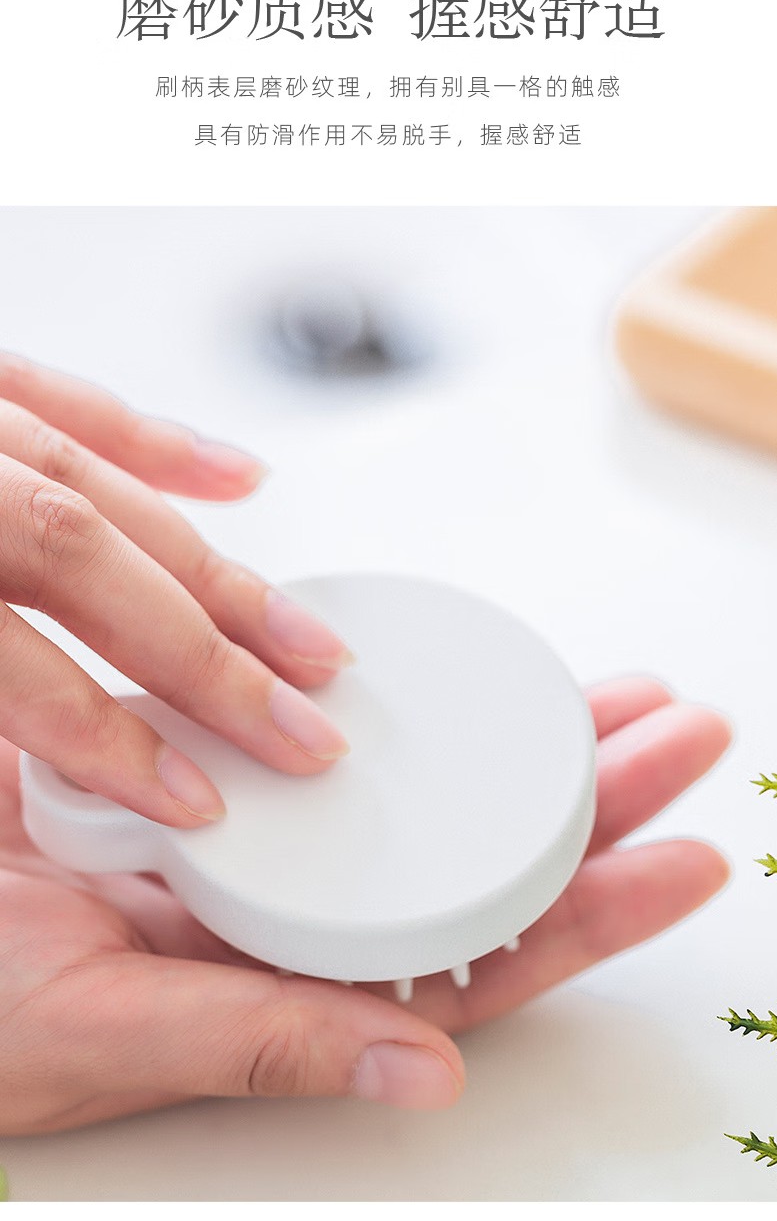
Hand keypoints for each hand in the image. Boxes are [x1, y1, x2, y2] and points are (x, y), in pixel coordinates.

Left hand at [0, 353, 351, 826]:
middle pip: (86, 562)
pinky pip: (68, 399)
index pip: (15, 670)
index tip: (192, 800)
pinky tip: (233, 477)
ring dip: (213, 564)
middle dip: (209, 654)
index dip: (112, 741)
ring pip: (98, 485)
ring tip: (304, 636)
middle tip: (298, 729)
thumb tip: (26, 821)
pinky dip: (158, 442)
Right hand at [0, 676, 729, 1133]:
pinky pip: (334, 739)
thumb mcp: (114, 1030)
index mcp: (300, 986)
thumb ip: (264, 1043)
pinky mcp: (214, 769)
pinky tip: (451, 673)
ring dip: (524, 744)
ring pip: (428, 795)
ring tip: (611, 697)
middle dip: (597, 797)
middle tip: (679, 735)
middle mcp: (303, 915)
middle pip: (483, 859)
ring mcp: (268, 841)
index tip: (687, 858)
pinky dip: (403, 704)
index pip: (486, 955)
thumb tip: (426, 1068)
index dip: (596, 910)